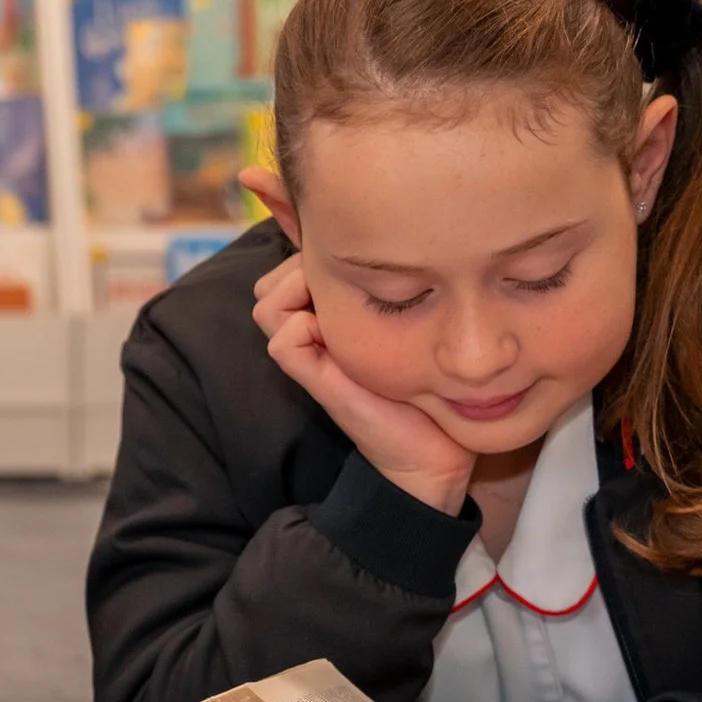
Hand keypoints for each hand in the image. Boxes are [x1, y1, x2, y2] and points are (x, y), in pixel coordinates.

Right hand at [253, 255, 476, 512]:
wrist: (434, 454)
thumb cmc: (427, 389)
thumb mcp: (413, 327)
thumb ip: (395, 293)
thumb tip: (385, 250)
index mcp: (328, 319)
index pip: (288, 267)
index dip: (303, 249)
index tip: (338, 247)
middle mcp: (311, 333)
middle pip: (271, 281)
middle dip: (302, 266)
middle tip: (347, 280)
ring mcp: (308, 357)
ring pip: (268, 302)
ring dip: (300, 291)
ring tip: (343, 304)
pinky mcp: (315, 381)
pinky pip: (284, 338)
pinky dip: (306, 326)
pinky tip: (343, 336)